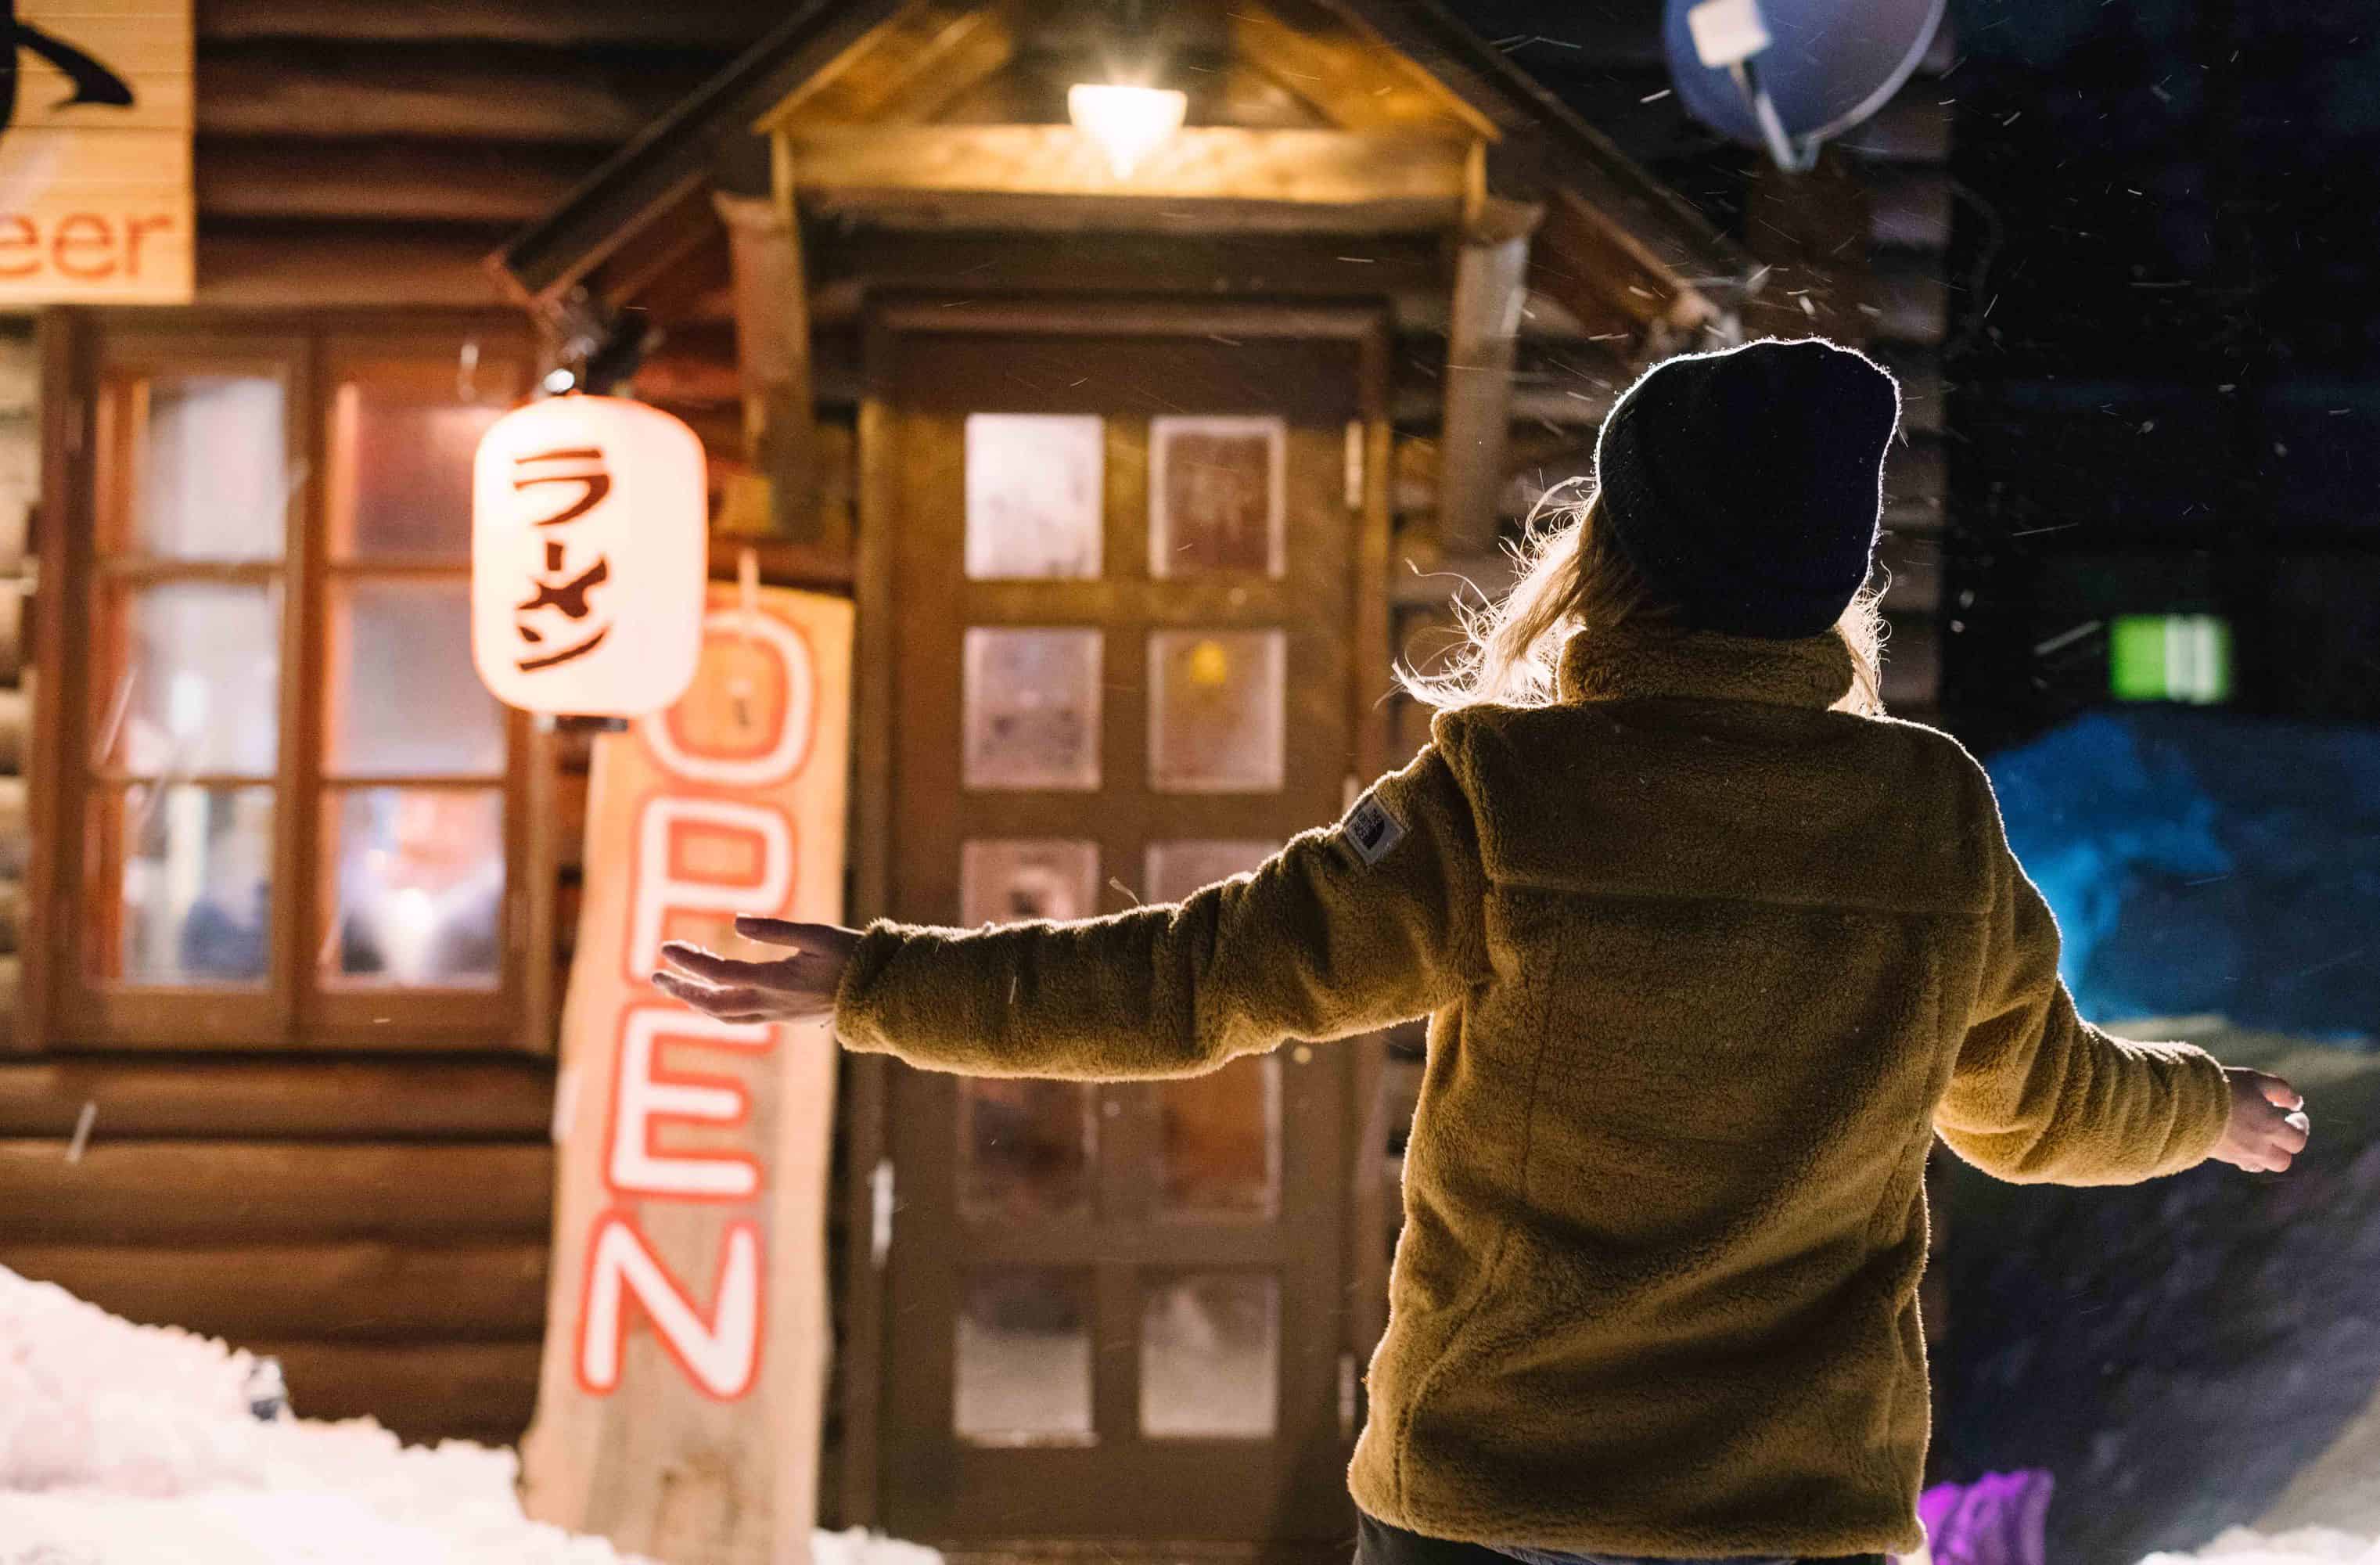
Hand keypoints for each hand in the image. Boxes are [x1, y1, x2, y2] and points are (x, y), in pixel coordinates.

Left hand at [654, 918, 862, 1025]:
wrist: (879, 996)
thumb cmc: (853, 958)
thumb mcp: (818, 935)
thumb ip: (776, 929)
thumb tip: (737, 922)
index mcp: (775, 981)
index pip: (719, 974)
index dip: (690, 962)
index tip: (665, 948)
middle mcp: (770, 1003)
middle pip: (712, 1004)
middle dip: (681, 990)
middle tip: (655, 974)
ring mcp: (775, 1013)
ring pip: (724, 1016)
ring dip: (695, 1001)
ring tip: (676, 985)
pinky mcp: (782, 1016)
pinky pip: (738, 1017)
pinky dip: (716, 1007)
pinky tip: (711, 994)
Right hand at [2210, 1068, 2309, 1172]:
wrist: (2183, 1102)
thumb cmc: (2223, 1087)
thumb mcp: (2255, 1079)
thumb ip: (2281, 1090)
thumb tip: (2297, 1103)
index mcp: (2271, 1127)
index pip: (2298, 1141)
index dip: (2300, 1128)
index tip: (2295, 1116)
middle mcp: (2258, 1147)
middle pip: (2283, 1161)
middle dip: (2285, 1146)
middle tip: (2279, 1129)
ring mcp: (2239, 1155)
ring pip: (2262, 1165)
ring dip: (2266, 1153)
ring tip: (2258, 1136)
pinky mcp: (2221, 1156)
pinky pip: (2241, 1162)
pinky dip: (2246, 1155)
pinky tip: (2239, 1138)